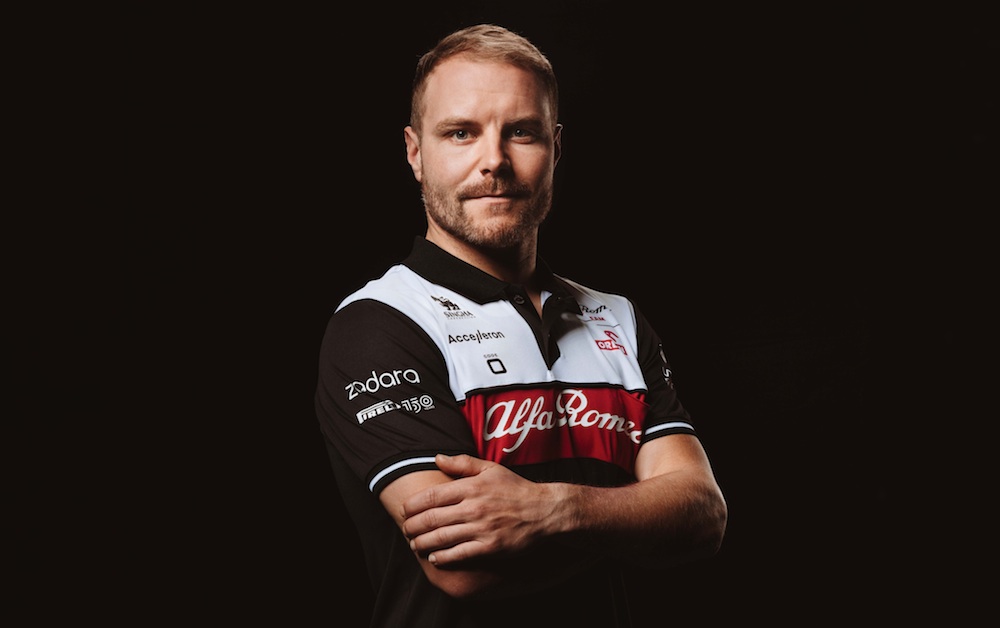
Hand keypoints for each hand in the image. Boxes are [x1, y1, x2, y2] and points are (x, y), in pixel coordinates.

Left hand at [400, 454, 560, 566]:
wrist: (544, 510)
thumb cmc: (516, 488)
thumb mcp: (491, 469)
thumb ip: (462, 463)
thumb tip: (437, 458)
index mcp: (471, 487)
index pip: (431, 497)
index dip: (412, 506)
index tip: (405, 511)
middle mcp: (474, 508)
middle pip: (431, 519)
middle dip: (412, 527)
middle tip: (406, 530)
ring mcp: (482, 529)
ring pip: (441, 538)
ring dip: (422, 543)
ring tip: (414, 545)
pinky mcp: (490, 547)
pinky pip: (459, 554)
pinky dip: (443, 558)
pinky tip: (434, 558)